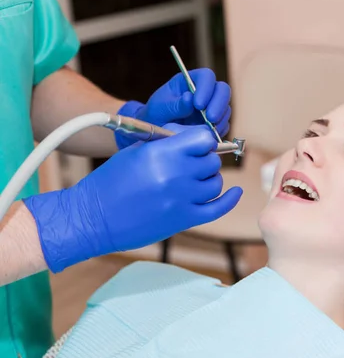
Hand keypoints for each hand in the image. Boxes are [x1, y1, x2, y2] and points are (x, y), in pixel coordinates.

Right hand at [23, 125, 242, 272]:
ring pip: (215, 182)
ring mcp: (181, 199)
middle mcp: (175, 175)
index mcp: (161, 153)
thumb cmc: (111, 181)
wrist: (93, 218)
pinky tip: (236, 192)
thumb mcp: (136, 151)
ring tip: (194, 179)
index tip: (197, 144)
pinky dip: (230, 199)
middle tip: (192, 164)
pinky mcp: (184, 220)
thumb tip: (197, 138)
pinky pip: (218, 208)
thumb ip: (168, 143)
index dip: (202, 140)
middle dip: (204, 159)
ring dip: (209, 179)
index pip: (203, 138)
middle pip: (211, 160)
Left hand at [115, 69, 231, 149]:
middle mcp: (204, 91)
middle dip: (219, 104)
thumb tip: (189, 98)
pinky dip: (219, 130)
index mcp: (189, 81)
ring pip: (225, 108)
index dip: (206, 88)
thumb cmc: (156, 114)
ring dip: (220, 119)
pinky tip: (209, 135)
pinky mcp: (215, 122)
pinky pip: (224, 125)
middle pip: (222, 90)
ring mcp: (211, 107)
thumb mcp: (160, 108)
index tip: (198, 105)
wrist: (157, 131)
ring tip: (208, 129)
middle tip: (210, 119)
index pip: (206, 76)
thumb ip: (175, 104)